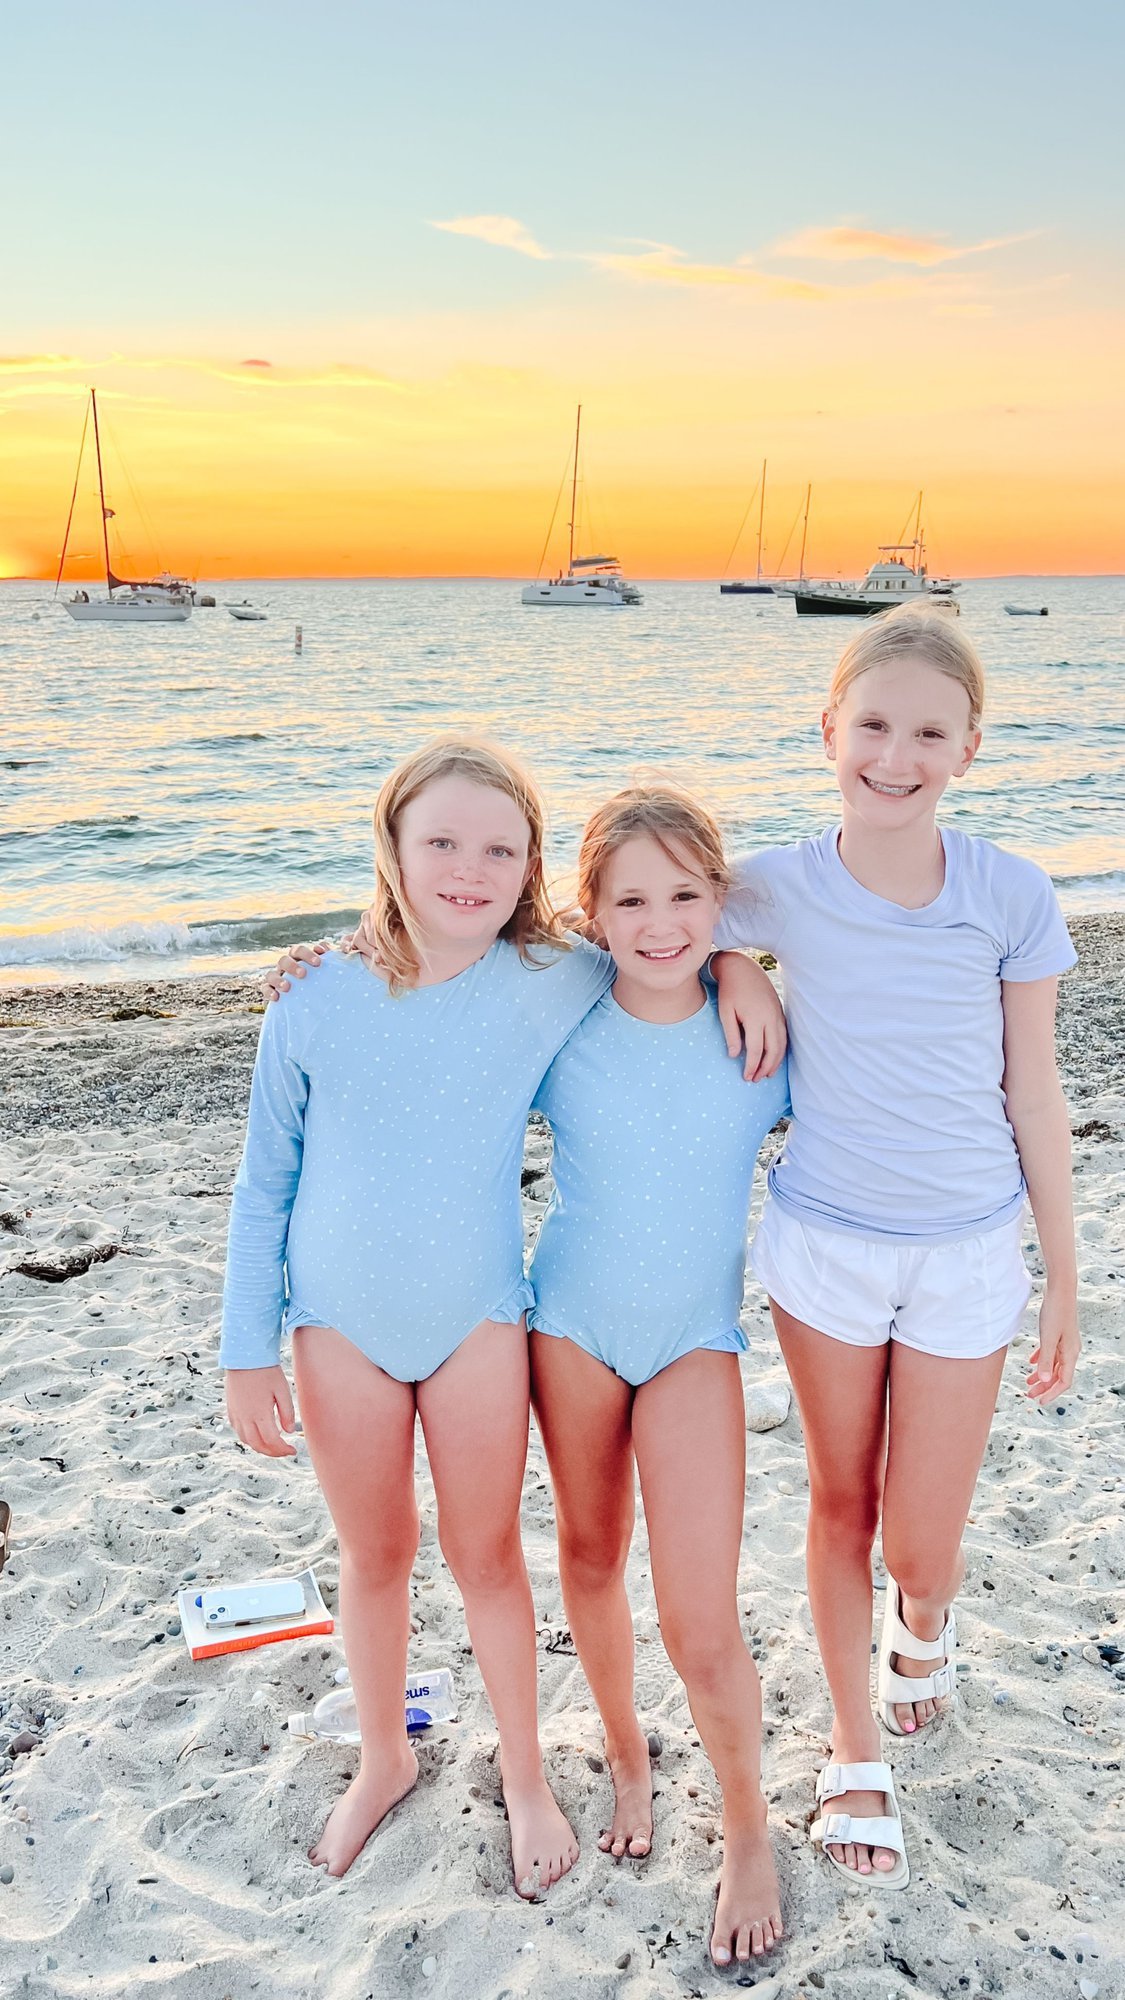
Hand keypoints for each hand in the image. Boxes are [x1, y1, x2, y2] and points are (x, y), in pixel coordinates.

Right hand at [225, 1365, 298, 1455]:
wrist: (244, 1356)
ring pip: (246, 1440)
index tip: (293, 1450)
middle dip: (272, 1452)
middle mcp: (245, 1418)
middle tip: (284, 1451)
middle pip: (258, 1445)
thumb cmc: (266, 1370)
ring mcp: (236, 1414)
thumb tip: (289, 1431)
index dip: (283, 1450)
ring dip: (260, 1447)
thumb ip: (287, 1412)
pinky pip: (238, 1431)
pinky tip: (258, 1434)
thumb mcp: (282, 1390)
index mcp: (259, 1414)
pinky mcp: (230, 1409)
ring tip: (273, 1444)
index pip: (272, 1441)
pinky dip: (249, 1438)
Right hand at [260, 939, 330, 1001]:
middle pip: (284, 960)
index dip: (307, 954)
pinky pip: (265, 989)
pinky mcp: (271, 991)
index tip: (318, 963)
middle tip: (303, 974)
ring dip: (278, 979)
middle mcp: (285, 967)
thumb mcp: (330, 968)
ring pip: (271, 974)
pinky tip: (277, 998)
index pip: (299, 951)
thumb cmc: (323, 980)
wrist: (314, 1001)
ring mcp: (276, 978)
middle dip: (292, 966)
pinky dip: (269, 992)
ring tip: (287, 987)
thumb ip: (335, 956)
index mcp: (298, 959)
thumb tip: (339, 948)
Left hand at [713, 950, 786, 1080]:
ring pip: (781, 1044)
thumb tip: (734, 1056)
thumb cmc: (730, 991)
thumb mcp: (725, 1012)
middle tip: (756, 1079)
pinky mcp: (780, 1012)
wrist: (742, 968)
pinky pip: (784, 1036)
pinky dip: (781, 1049)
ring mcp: (777, 1015)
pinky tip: (775, 1057)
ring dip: (775, 1061)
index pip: (755, 1050)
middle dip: (765, 1068)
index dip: (751, 1066)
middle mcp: (770, 1018)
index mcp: (755, 1018)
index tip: (746, 1077)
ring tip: (767, 1074)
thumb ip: (730, 1034)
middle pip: (773, 1050)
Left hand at [1026, 1285, 1079, 1400]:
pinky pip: (1051, 1353)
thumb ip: (1046, 1359)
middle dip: (1045, 1387)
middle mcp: (1070, 1350)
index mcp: (1070, 1353)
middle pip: (1058, 1375)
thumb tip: (1044, 1381)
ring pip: (1054, 1365)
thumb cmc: (1055, 1312)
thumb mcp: (1048, 1338)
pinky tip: (1031, 1362)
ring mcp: (1065, 1342)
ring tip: (1028, 1382)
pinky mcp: (1059, 1334)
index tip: (1039, 1401)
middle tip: (1029, 1395)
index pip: (1063, 1381)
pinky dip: (1042, 1360)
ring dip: (1042, 1375)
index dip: (1052, 1393)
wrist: (1060, 1290)